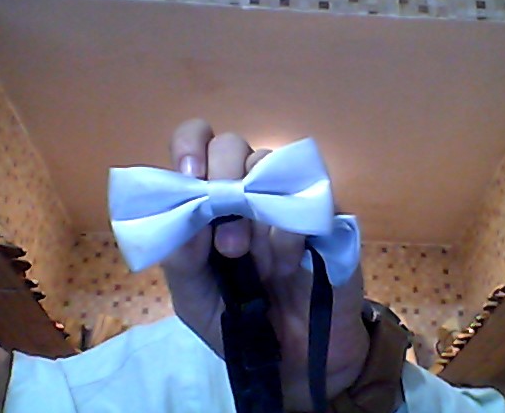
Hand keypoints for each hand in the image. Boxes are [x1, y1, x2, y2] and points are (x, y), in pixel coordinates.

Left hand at [161, 119, 368, 410]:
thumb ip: (180, 260)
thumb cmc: (241, 324)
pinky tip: (287, 264)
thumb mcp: (195, 299)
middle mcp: (247, 190)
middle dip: (220, 179)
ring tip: (249, 258)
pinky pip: (307, 197)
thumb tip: (182, 217)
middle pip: (233, 145)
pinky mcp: (324, 215)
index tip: (189, 176)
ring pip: (269, 163)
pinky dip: (289, 230)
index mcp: (210, 202)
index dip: (190, 146)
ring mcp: (287, 199)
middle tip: (224, 240)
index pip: (197, 145)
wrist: (298, 360)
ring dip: (252, 209)